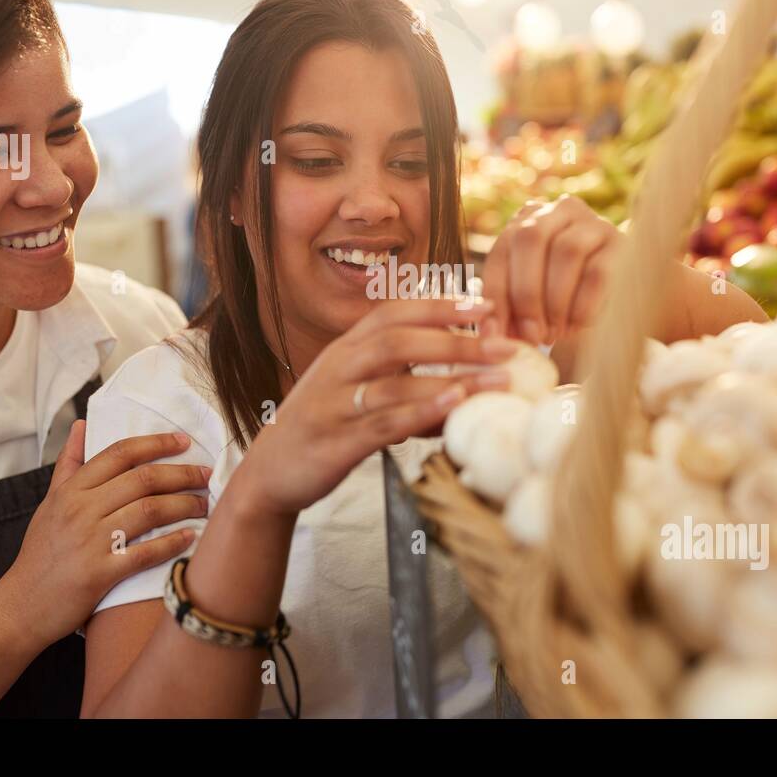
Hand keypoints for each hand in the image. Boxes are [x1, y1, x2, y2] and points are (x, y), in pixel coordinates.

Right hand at [0, 422, 211, 643]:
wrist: (21, 606)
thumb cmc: (41, 553)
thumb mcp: (49, 503)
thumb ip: (69, 463)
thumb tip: (81, 425)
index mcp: (70, 490)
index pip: (119, 454)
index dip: (156, 443)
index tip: (183, 442)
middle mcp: (80, 510)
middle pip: (142, 479)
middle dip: (182, 473)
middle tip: (205, 474)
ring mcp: (89, 542)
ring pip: (149, 510)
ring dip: (184, 505)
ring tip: (204, 504)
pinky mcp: (98, 574)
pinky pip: (145, 553)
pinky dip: (172, 543)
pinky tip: (191, 537)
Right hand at [241, 296, 515, 516]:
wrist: (270, 471)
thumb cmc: (325, 425)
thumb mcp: (357, 389)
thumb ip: (401, 378)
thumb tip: (462, 378)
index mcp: (345, 348)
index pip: (394, 313)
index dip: (440, 305)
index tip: (487, 305)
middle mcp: (338, 368)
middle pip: (399, 340)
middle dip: (457, 340)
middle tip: (506, 345)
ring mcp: (334, 404)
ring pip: (395, 382)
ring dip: (451, 378)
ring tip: (498, 380)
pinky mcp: (335, 441)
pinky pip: (382, 424)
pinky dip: (420, 414)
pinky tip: (453, 407)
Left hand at [479, 194, 620, 344]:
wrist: (615, 305)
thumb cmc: (562, 304)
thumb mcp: (531, 302)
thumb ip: (509, 311)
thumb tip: (492, 336)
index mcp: (527, 219)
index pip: (501, 250)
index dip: (495, 294)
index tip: (494, 334)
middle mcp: (559, 210)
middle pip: (531, 238)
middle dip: (526, 293)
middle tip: (530, 334)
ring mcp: (594, 222)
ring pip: (566, 251)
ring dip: (555, 301)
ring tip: (554, 333)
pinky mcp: (622, 243)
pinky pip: (598, 271)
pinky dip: (582, 304)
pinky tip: (577, 326)